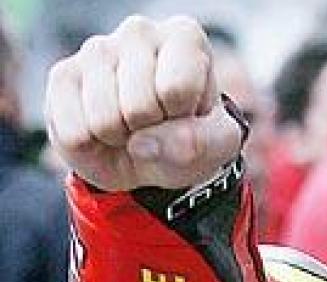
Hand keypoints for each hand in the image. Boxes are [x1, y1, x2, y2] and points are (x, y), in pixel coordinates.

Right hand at [45, 15, 242, 191]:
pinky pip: (74, 133)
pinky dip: (91, 147)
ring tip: (133, 127)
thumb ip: (200, 143)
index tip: (186, 113)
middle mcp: (139, 31)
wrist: (154, 158)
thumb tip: (143, 144)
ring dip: (122, 139)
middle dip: (151, 130)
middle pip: (140, 106)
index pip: (177, 88)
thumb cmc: (189, 138)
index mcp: (185, 37)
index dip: (181, 118)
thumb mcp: (216, 145)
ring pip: (104, 120)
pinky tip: (104, 129)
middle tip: (156, 124)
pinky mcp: (62, 76)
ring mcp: (96, 49)